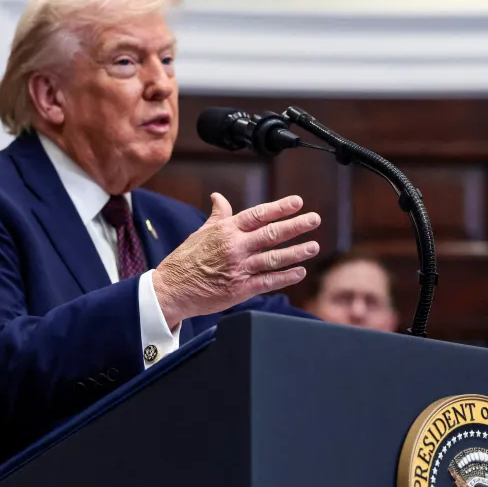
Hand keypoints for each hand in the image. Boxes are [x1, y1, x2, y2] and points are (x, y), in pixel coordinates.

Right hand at [152, 193, 320, 326]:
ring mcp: (239, 268)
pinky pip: (268, 281)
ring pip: (274, 258)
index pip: (258, 215)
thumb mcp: (201, 232)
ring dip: (297, 252)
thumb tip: (218, 197)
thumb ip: (217, 216)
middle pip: (272, 234)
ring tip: (313, 246)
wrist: (172, 289)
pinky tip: (299, 272)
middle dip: (296, 226)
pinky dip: (285, 277)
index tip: (298, 202)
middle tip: (315, 219)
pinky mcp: (240, 289)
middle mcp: (235, 247)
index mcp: (226, 231)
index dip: (280, 207)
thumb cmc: (185, 260)